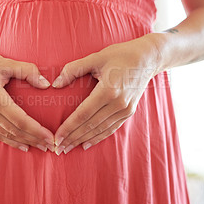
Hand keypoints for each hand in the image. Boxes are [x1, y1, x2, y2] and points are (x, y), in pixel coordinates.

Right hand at [0, 41, 55, 152]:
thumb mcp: (5, 62)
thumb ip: (28, 71)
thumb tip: (46, 84)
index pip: (20, 119)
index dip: (36, 130)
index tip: (50, 137)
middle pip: (14, 130)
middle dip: (34, 139)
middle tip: (51, 145)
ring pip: (5, 134)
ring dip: (24, 142)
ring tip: (40, 147)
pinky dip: (10, 140)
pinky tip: (22, 145)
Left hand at [52, 35, 161, 154]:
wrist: (147, 58)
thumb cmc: (120, 55)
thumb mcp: (96, 57)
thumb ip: (74, 69)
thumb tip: (55, 84)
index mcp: (108, 90)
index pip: (83, 114)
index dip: (68, 127)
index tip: (56, 137)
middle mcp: (118, 103)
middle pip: (90, 125)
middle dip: (72, 138)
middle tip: (58, 149)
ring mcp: (125, 109)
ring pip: (100, 130)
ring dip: (83, 140)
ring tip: (68, 148)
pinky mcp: (129, 112)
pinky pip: (111, 128)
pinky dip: (98, 137)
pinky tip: (86, 144)